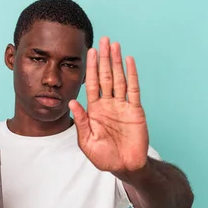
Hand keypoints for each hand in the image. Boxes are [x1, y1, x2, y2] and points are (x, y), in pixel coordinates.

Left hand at [69, 36, 148, 172]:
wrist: (125, 167)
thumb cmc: (104, 157)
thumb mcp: (87, 142)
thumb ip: (82, 122)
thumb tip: (72, 102)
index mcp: (95, 110)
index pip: (92, 84)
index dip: (91, 68)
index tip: (90, 52)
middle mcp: (109, 104)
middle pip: (106, 76)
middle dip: (104, 59)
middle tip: (103, 40)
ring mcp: (122, 106)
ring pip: (119, 79)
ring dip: (117, 62)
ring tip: (114, 45)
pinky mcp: (135, 110)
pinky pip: (133, 90)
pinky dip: (132, 75)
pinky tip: (129, 61)